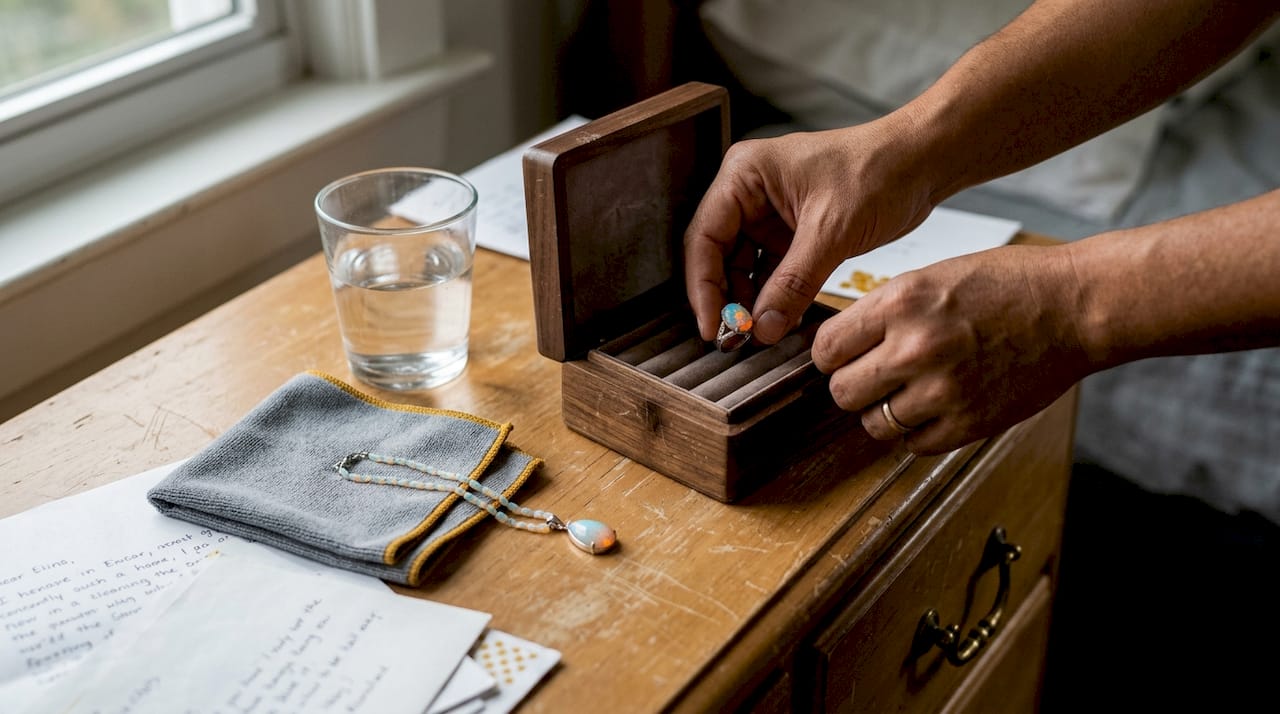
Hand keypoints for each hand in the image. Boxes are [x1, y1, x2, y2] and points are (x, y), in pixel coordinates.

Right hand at [684, 124, 933, 343]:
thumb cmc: (878, 171)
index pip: (704, 237)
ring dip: (750, 302)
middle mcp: (748, 192)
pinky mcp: (791, 233)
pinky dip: (774, 297)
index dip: (703, 286)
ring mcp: (768, 214)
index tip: (712, 326)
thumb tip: (761, 328)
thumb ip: (793, 283)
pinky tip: (780, 321)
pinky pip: (770, 271)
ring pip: (742, 268)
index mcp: (744, 175)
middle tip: (734, 338)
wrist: (922, 163)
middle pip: (717, 255)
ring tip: (760, 334)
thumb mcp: (831, 231)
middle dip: (726, 298)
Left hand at [811, 245, 1092, 453]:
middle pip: (842, 392)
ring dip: (884, 412)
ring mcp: (942, 390)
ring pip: (874, 424)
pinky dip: (917, 432)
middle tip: (873, 377)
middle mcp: (915, 347)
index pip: (826, 349)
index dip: (831, 355)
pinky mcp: (969, 422)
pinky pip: (913, 445)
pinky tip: (933, 409)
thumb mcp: (932, 277)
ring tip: (908, 392)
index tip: (843, 356)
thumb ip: (884, 311)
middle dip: (853, 385)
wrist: (1074, 308)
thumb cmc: (1008, 285)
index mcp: (901, 302)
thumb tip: (841, 345)